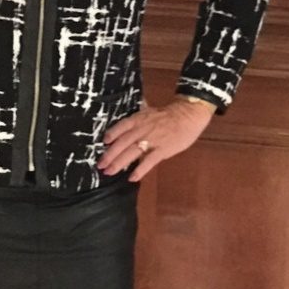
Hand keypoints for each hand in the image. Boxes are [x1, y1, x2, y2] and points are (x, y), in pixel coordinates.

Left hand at [97, 97, 214, 181]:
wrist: (188, 115)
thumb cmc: (169, 114)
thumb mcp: (150, 110)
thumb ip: (138, 115)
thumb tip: (128, 116)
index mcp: (139, 118)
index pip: (121, 126)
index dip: (112, 134)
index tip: (104, 143)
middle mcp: (142, 128)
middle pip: (122, 143)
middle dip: (110, 155)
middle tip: (100, 165)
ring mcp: (152, 139)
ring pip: (132, 152)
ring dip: (119, 163)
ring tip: (109, 172)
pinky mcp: (163, 149)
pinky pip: (149, 161)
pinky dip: (140, 170)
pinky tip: (132, 178)